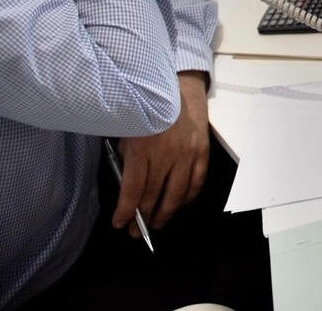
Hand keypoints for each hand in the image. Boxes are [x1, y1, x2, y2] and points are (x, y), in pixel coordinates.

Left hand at [113, 71, 209, 233]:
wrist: (179, 88)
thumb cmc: (147, 109)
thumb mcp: (128, 128)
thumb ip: (127, 156)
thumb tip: (127, 186)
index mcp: (143, 147)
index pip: (133, 189)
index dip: (125, 210)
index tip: (119, 223)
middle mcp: (167, 154)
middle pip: (154, 195)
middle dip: (143, 217)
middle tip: (136, 232)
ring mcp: (187, 154)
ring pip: (177, 194)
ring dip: (165, 213)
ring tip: (156, 224)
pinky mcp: (202, 152)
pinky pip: (196, 182)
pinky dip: (187, 198)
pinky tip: (178, 205)